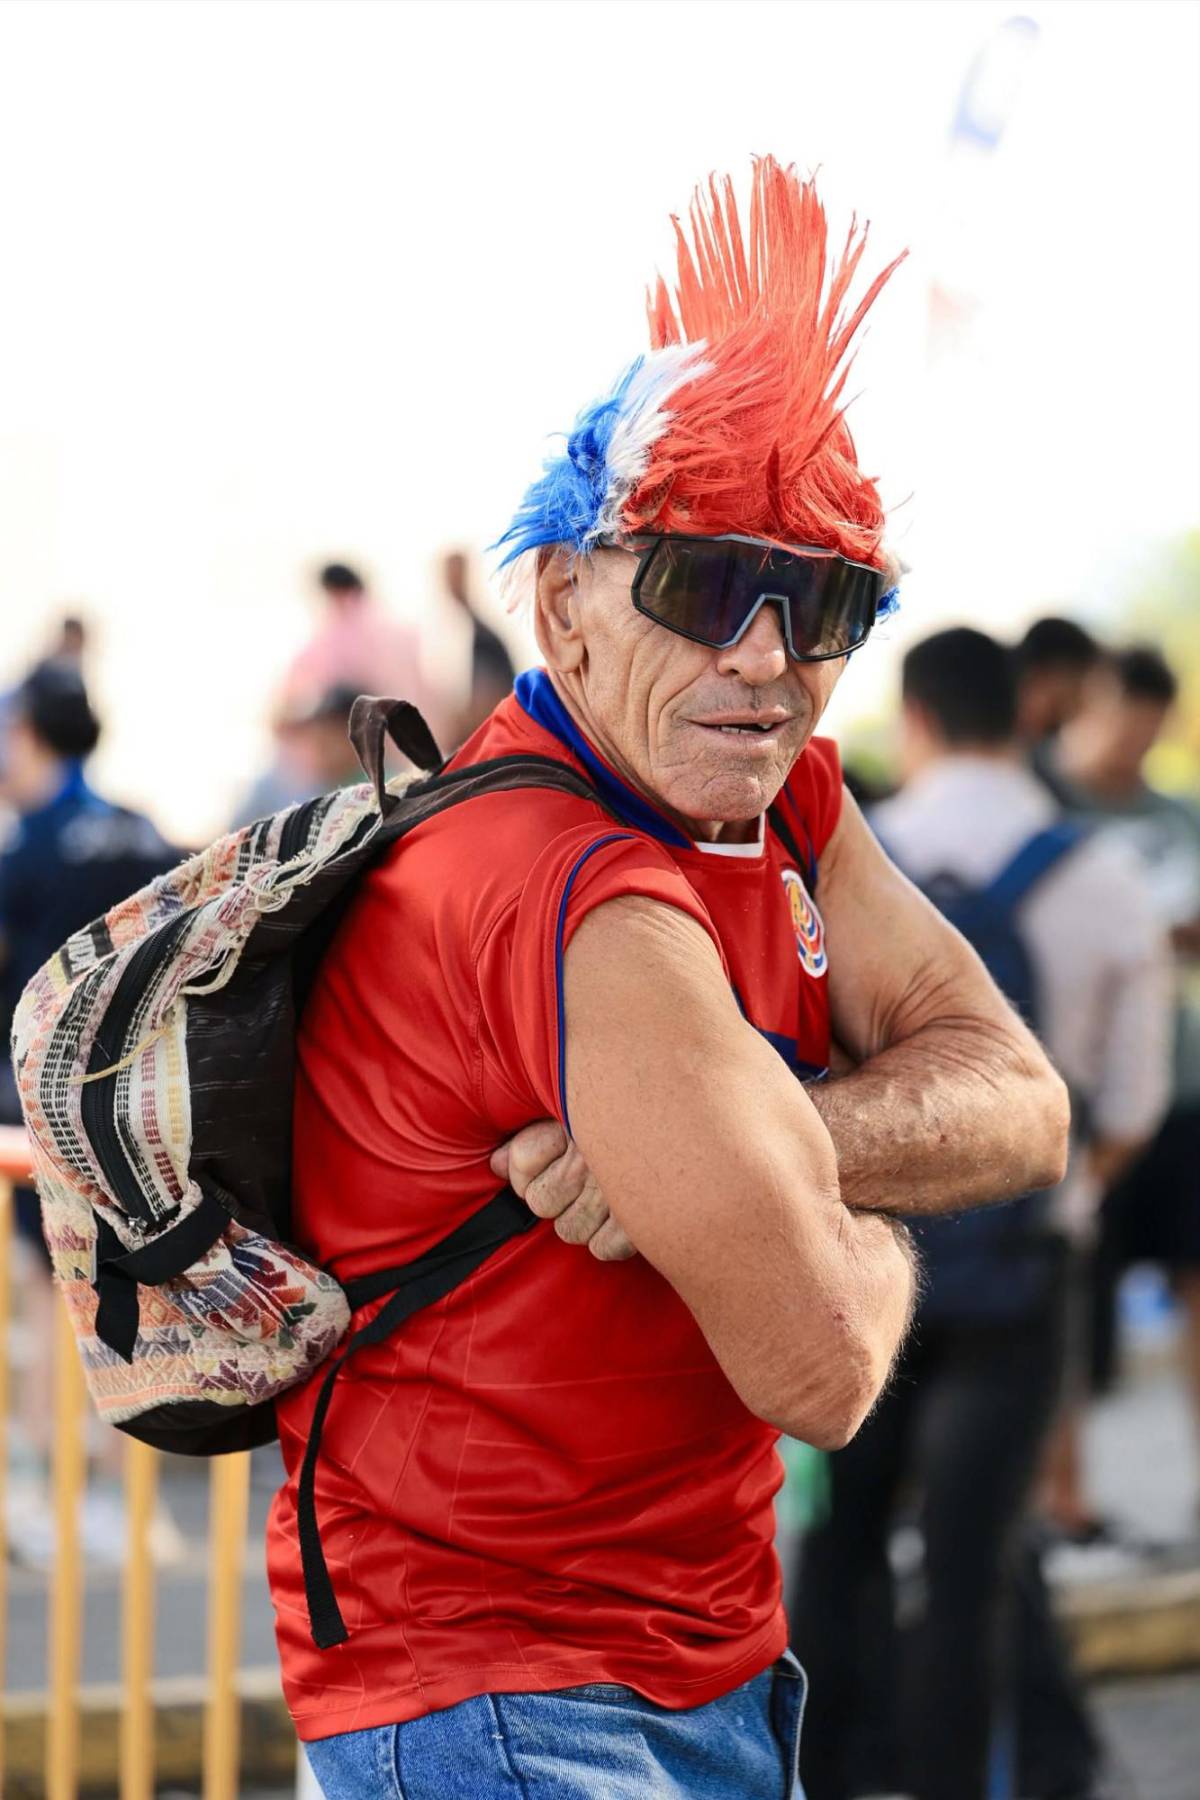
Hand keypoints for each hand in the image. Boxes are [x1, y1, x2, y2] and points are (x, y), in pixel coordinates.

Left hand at [490, 1121, 636, 1261]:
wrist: (707, 1121)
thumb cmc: (628, 1113)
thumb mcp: (577, 1110)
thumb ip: (534, 1136)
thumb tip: (496, 1165)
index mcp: (571, 1122)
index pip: (521, 1161)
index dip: (526, 1171)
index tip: (550, 1161)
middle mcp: (586, 1160)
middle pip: (541, 1202)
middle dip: (557, 1197)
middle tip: (584, 1181)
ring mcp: (611, 1193)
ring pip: (569, 1229)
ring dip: (584, 1220)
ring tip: (606, 1199)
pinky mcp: (637, 1222)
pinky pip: (603, 1248)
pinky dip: (612, 1239)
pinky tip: (624, 1218)